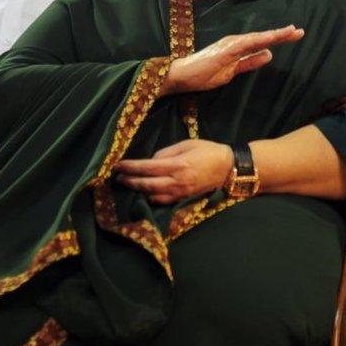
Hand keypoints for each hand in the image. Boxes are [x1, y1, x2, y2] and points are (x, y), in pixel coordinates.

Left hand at [114, 139, 232, 203]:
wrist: (228, 168)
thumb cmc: (207, 151)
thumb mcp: (186, 144)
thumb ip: (166, 152)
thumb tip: (151, 161)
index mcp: (177, 165)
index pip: (147, 168)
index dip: (130, 167)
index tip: (118, 165)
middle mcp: (177, 181)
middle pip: (146, 184)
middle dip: (130, 181)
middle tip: (117, 178)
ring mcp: (180, 192)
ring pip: (152, 195)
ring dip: (138, 191)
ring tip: (128, 185)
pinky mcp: (183, 198)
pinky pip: (162, 201)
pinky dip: (151, 198)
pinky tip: (145, 193)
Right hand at [161, 25, 303, 95]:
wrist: (181, 77)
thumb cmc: (204, 74)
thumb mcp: (233, 72)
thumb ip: (250, 63)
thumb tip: (269, 55)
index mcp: (238, 48)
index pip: (262, 42)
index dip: (279, 39)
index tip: (295, 35)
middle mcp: (236, 42)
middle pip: (263, 37)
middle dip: (282, 34)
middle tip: (300, 31)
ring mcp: (230, 45)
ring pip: (257, 38)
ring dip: (274, 35)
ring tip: (291, 32)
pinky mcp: (224, 50)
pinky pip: (245, 44)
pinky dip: (259, 40)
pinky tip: (271, 39)